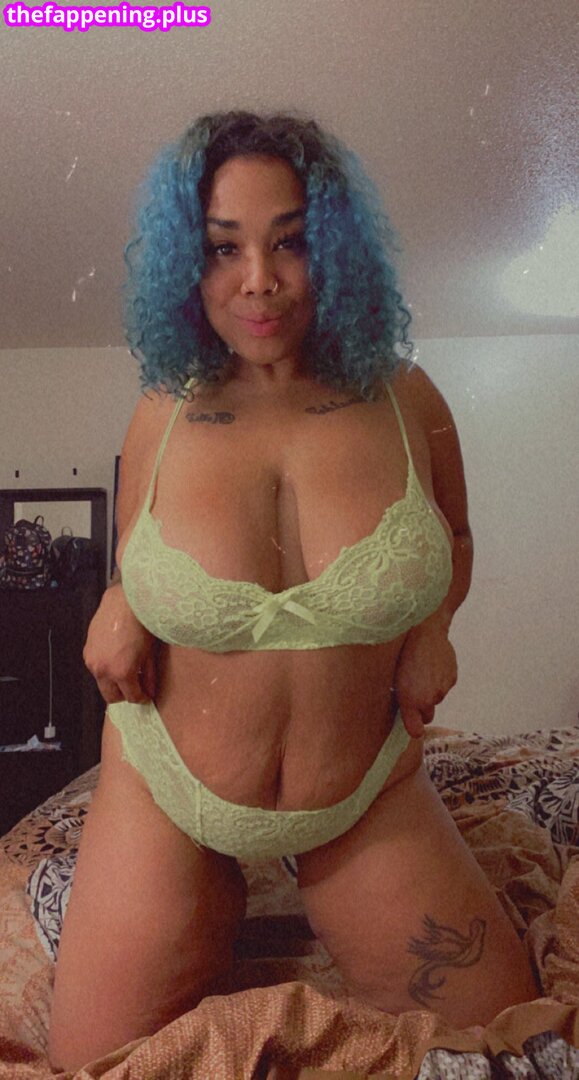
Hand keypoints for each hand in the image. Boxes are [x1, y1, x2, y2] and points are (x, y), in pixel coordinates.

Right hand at [83, 582, 155, 704]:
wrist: (123, 602)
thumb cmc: (141, 625)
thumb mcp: (149, 654)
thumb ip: (149, 677)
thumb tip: (149, 692)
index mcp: (121, 672)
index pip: (131, 697)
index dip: (141, 698)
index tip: (146, 695)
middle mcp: (103, 670)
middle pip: (111, 696)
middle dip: (124, 695)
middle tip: (135, 686)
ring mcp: (92, 661)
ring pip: (102, 683)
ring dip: (113, 682)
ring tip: (126, 669)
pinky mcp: (87, 652)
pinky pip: (96, 669)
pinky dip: (106, 669)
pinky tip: (116, 657)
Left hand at [393, 621, 457, 738]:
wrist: (424, 630)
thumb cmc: (403, 653)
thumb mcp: (394, 678)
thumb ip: (401, 700)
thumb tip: (402, 711)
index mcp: (410, 700)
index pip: (416, 730)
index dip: (413, 726)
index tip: (411, 721)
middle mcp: (429, 699)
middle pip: (428, 716)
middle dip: (422, 708)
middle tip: (413, 690)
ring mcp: (442, 689)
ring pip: (436, 698)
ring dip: (430, 690)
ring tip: (421, 670)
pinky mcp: (452, 679)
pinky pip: (444, 685)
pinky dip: (440, 679)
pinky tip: (432, 664)